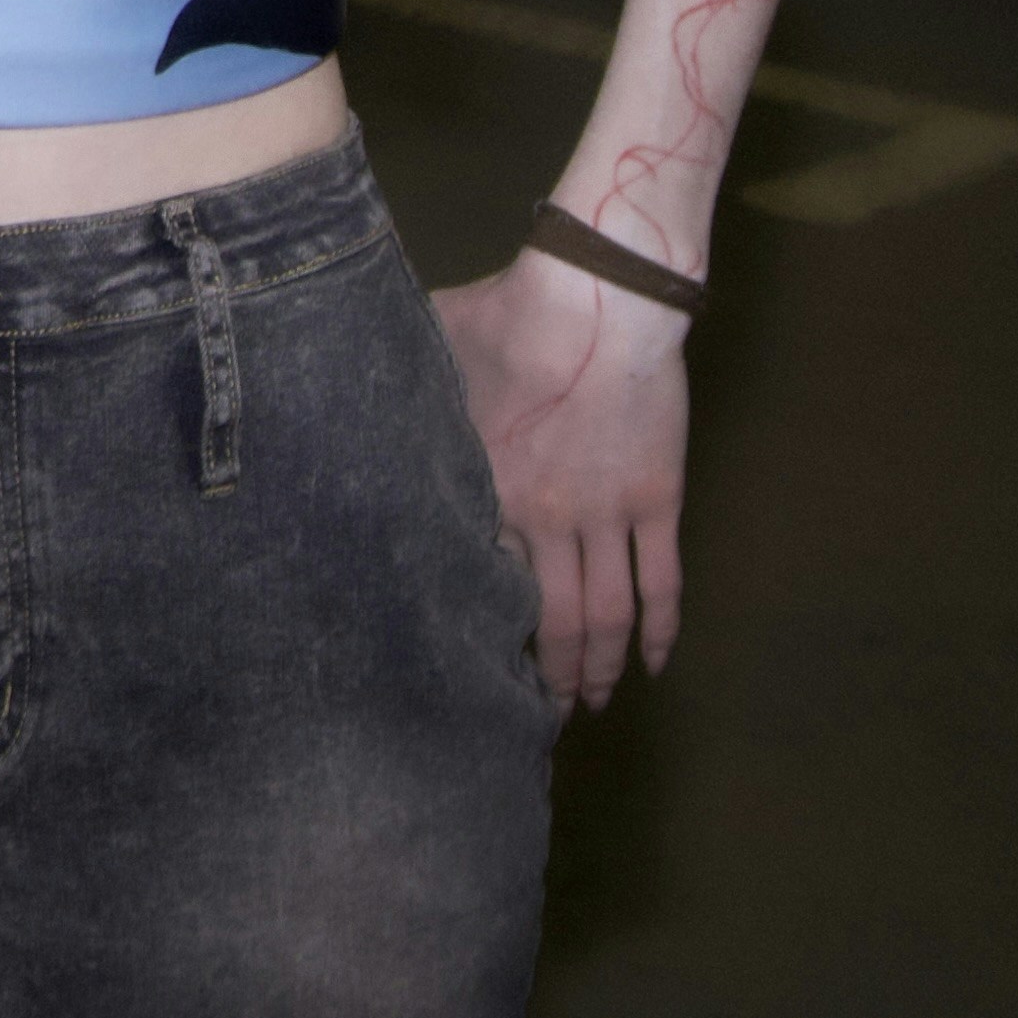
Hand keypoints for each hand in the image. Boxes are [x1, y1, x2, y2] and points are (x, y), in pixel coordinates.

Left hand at [431, 248, 690, 713]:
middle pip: (548, 621)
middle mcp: (544, 522)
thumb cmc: (508, 316)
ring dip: (602, 668)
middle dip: (548, 679)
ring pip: (605, 617)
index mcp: (486, 492)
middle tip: (541, 716)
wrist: (597, 302)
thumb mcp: (434, 352)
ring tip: (596, 702)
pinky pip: (661, 582)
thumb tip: (355, 364)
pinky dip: (660, 631)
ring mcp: (606, 516)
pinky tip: (657, 664)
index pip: (480, 584)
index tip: (468, 664)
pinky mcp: (657, 501)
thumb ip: (408, 381)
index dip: (477, 632)